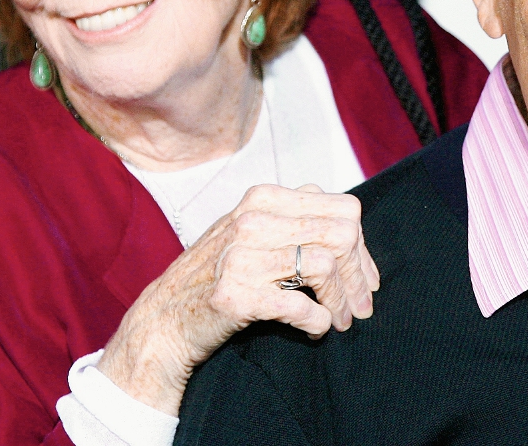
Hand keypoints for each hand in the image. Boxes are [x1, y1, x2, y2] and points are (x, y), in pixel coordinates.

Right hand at [96, 183, 379, 415]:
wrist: (163, 321)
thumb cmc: (217, 277)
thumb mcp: (252, 232)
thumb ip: (295, 219)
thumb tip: (353, 230)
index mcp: (264, 198)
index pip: (343, 209)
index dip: (362, 246)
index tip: (364, 278)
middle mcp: (253, 219)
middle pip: (341, 235)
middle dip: (358, 275)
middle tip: (360, 306)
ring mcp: (241, 256)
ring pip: (325, 266)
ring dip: (341, 302)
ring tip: (341, 321)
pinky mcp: (236, 295)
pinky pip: (302, 306)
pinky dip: (318, 322)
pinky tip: (316, 330)